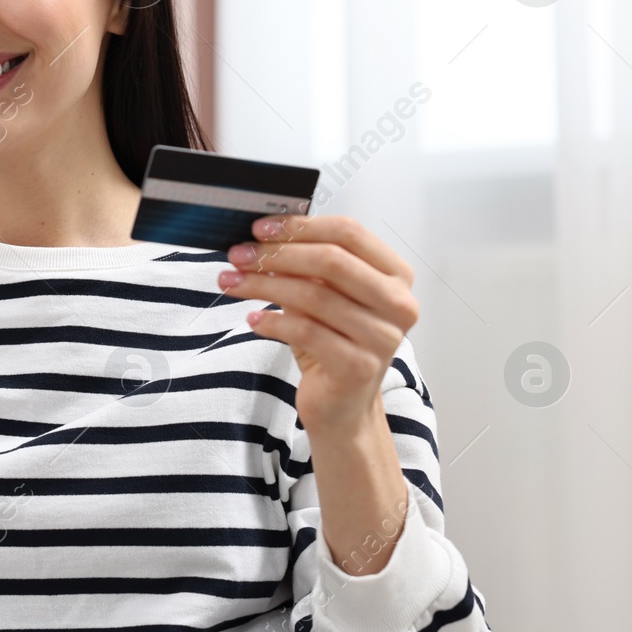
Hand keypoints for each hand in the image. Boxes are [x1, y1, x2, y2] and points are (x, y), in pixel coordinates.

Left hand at [215, 214, 417, 434]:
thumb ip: (304, 265)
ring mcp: (383, 338)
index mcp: (396, 276)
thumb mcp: (322, 295)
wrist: (343, 405)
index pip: (349, 233)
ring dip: (264, 285)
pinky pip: (307, 332)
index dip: (301, 226)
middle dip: (277, 254)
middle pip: (331, 261)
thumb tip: (260, 237)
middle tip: (238, 255)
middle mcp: (398, 304)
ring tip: (233, 282)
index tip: (261, 229)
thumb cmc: (333, 342)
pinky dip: (273, 321)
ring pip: (314, 296)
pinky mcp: (359, 368)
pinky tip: (253, 319)